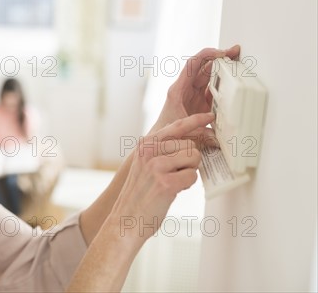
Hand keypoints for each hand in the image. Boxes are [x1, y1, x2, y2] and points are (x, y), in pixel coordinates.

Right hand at [110, 112, 213, 243]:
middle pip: (190, 145)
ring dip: (188, 171)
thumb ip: (162, 150)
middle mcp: (150, 151)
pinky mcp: (166, 182)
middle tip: (176, 174)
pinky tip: (172, 191)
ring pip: (193, 158)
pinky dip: (187, 185)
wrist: (126, 219)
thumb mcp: (145, 164)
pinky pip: (192, 176)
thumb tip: (189, 142)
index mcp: (145, 145)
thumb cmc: (139, 194)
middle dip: (189, 160)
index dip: (195, 120)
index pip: (176, 126)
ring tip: (172, 182)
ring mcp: (157, 166)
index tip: (209, 116)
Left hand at [150, 45, 239, 134]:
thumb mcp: (181, 128)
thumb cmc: (165, 132)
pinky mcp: (200, 103)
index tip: (221, 53)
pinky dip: (223, 84)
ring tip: (236, 61)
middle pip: (203, 67)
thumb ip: (198, 129)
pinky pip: (213, 89)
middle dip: (219, 57)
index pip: (192, 65)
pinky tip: (232, 80)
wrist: (160, 142)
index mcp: (178, 89)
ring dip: (222, 69)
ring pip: (209, 76)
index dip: (207, 55)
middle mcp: (186, 89)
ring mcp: (194, 95)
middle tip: (234, 51)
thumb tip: (217, 137)